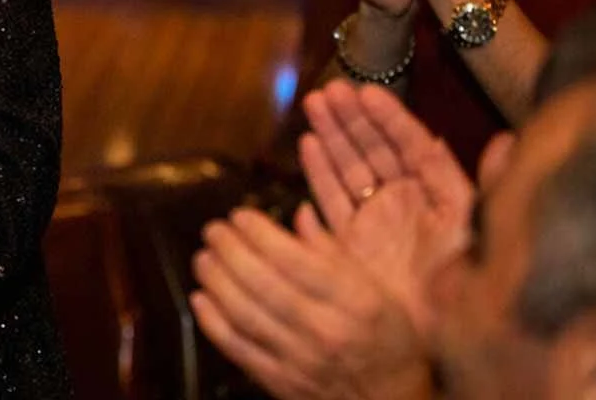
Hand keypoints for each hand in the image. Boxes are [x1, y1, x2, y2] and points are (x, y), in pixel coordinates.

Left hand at [191, 205, 432, 399]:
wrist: (394, 399)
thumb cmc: (387, 338)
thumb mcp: (376, 289)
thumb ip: (334, 251)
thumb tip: (299, 213)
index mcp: (354, 301)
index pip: (295, 259)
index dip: (259, 233)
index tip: (240, 216)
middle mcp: (326, 330)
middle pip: (262, 283)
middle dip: (229, 250)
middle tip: (213, 230)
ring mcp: (301, 359)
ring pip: (244, 314)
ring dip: (215, 280)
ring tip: (204, 257)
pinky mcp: (282, 382)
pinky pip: (237, 348)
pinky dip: (212, 322)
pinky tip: (201, 298)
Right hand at [299, 80, 472, 331]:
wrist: (437, 336)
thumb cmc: (466, 287)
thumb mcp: (484, 231)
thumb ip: (492, 185)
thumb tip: (509, 140)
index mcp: (441, 196)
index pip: (413, 146)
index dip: (391, 118)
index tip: (368, 92)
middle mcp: (406, 202)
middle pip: (375, 151)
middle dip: (352, 118)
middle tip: (330, 90)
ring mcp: (377, 221)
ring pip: (350, 168)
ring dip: (331, 135)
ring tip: (314, 104)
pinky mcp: (352, 243)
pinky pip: (331, 200)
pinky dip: (318, 172)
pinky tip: (308, 145)